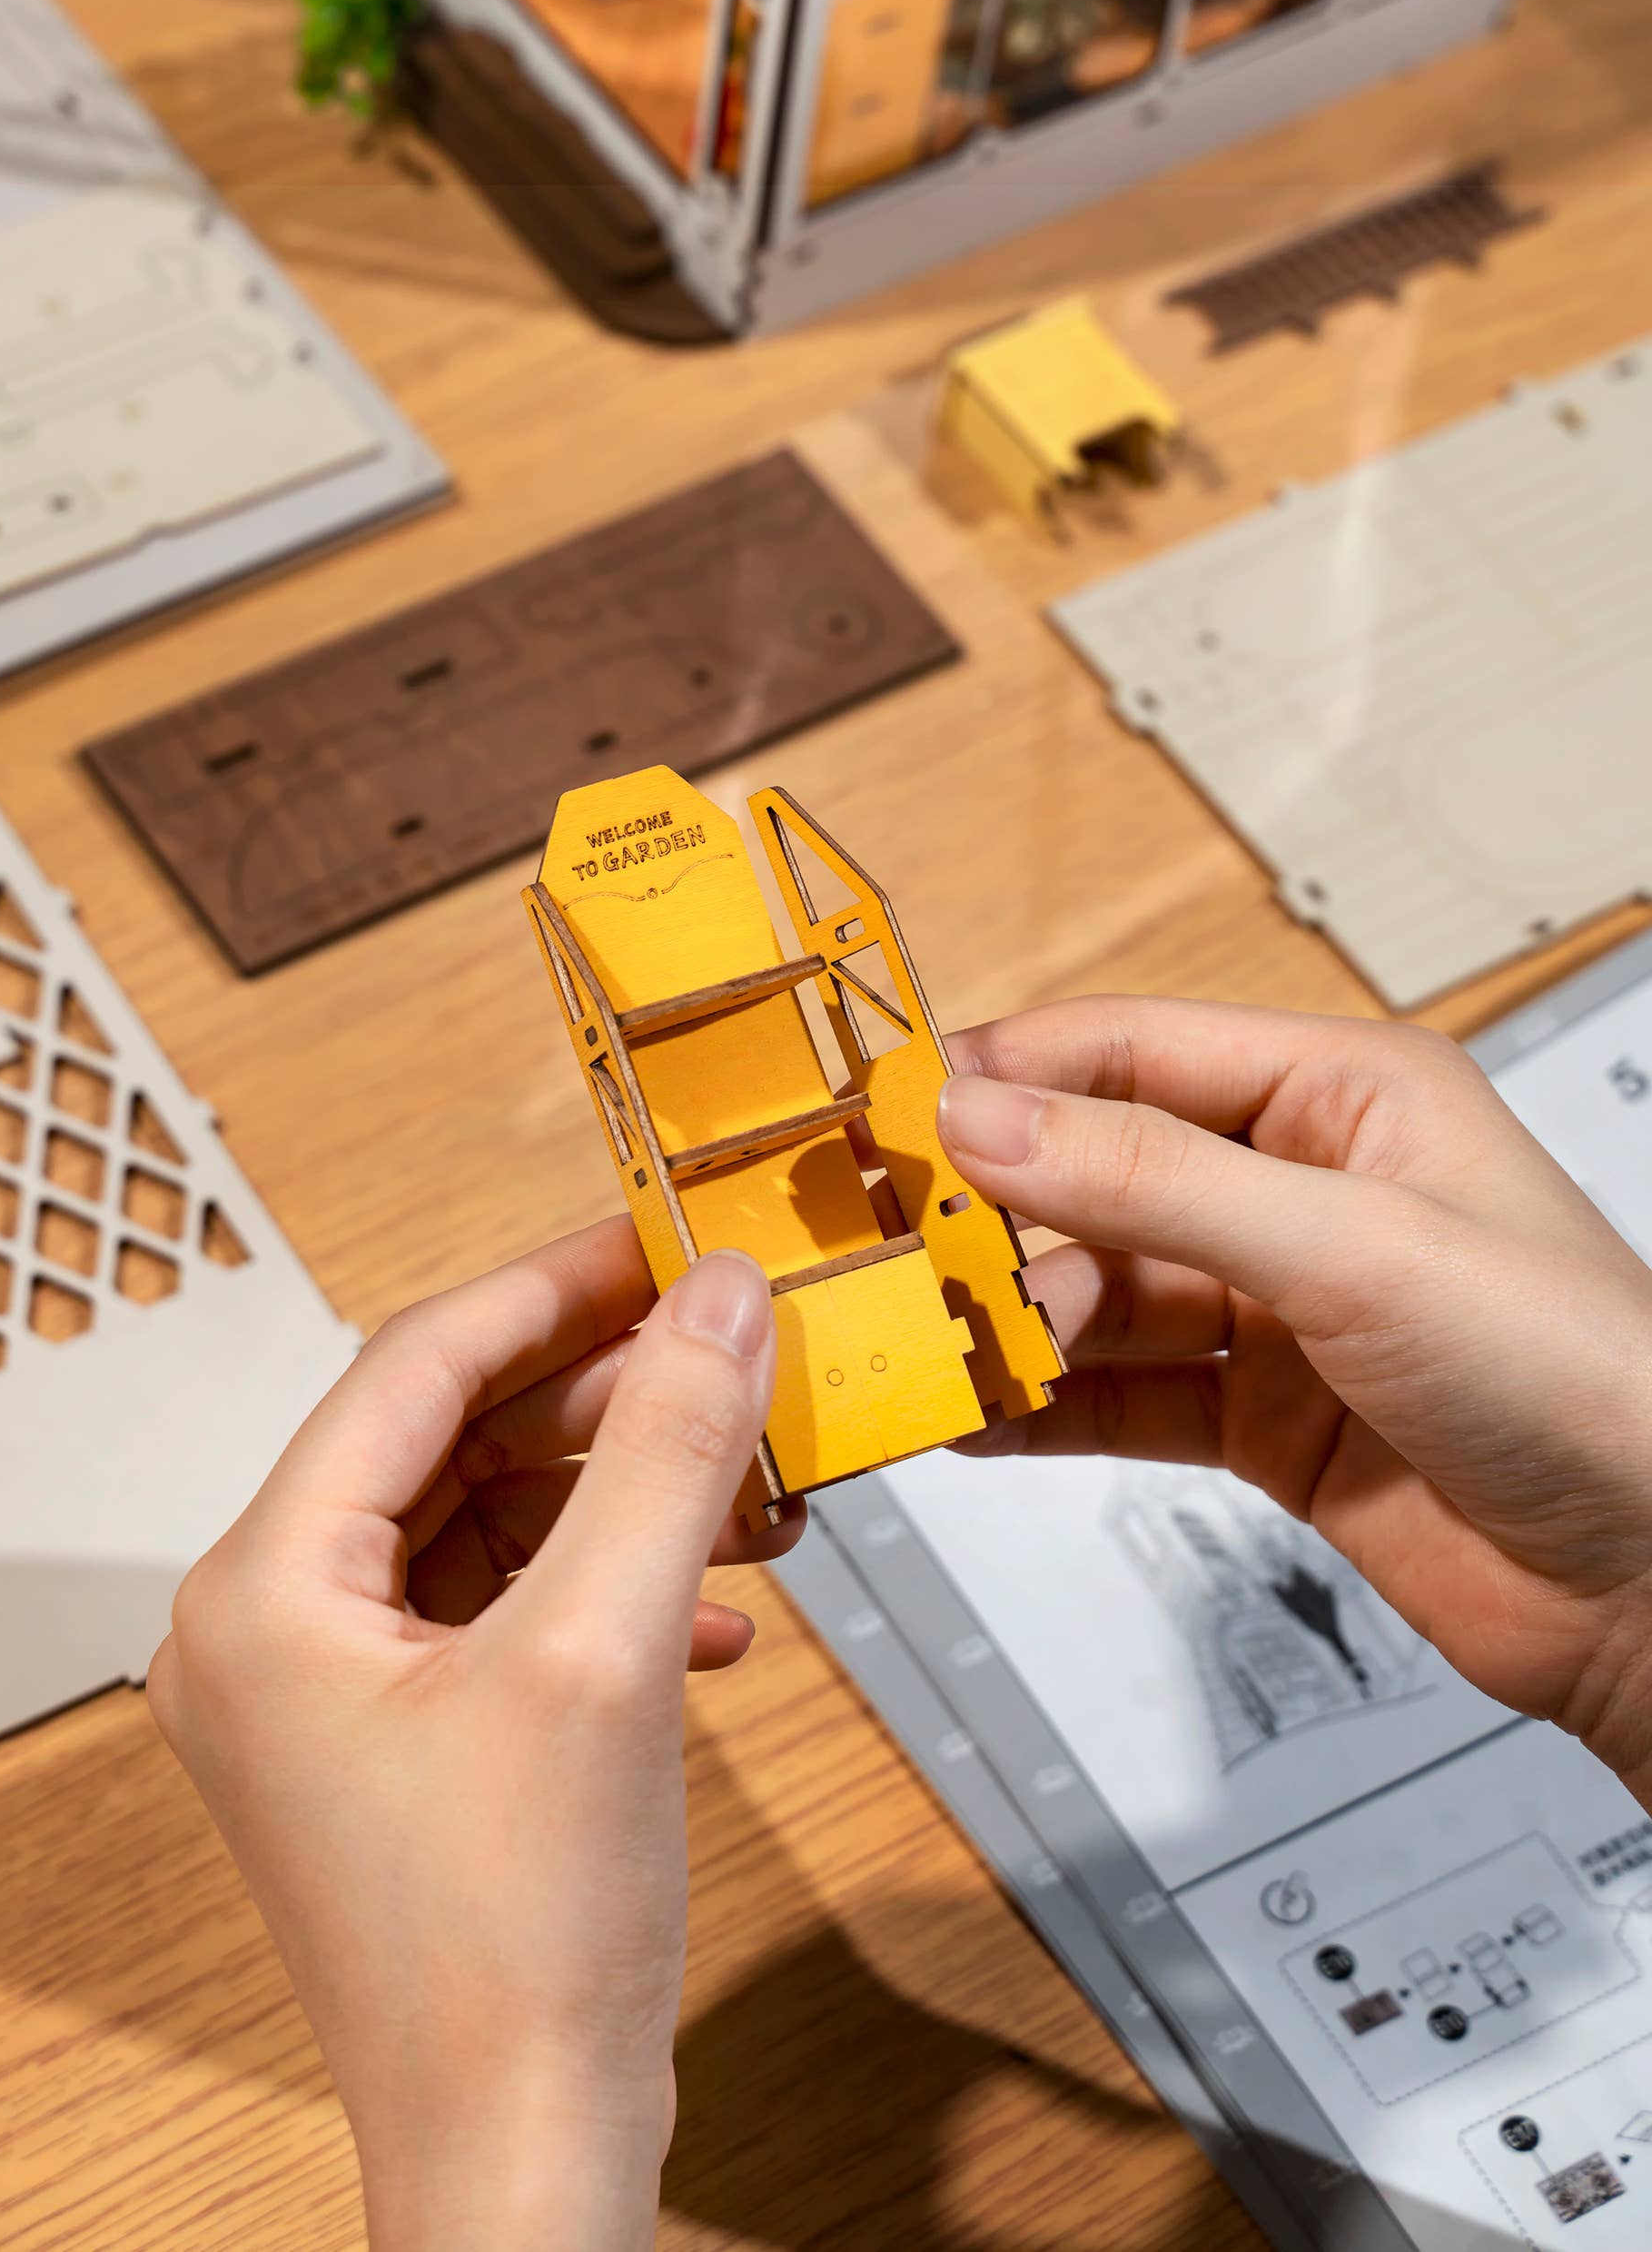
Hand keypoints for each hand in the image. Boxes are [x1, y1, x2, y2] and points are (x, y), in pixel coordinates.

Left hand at [147, 1221, 796, 2251]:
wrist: (522, 2166)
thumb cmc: (510, 1961)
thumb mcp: (605, 1656)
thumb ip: (663, 1456)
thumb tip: (713, 1307)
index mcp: (263, 1595)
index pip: (411, 1365)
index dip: (550, 1286)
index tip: (656, 1237)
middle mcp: (273, 1637)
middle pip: (451, 1436)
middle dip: (603, 1397)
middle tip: (723, 1350)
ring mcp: (335, 1702)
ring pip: (490, 1522)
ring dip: (622, 1492)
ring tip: (744, 1480)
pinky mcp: (406, 1752)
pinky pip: (509, 1610)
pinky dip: (611, 1587)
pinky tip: (715, 1608)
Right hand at [936, 998, 1651, 1801]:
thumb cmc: (1581, 1379)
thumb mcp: (1351, 1248)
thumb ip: (1154, 1180)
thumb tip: (987, 1118)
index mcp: (1343, 1095)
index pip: (1129, 1051)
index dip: (1006, 1076)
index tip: (893, 1116)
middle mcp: (1304, 1188)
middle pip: (1098, 1173)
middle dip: (994, 1212)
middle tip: (890, 1252)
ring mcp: (1283, 1310)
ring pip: (1100, 1290)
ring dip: (1012, 1319)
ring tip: (929, 1348)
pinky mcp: (1269, 1420)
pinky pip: (1125, 1395)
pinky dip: (1045, 1407)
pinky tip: (979, 1418)